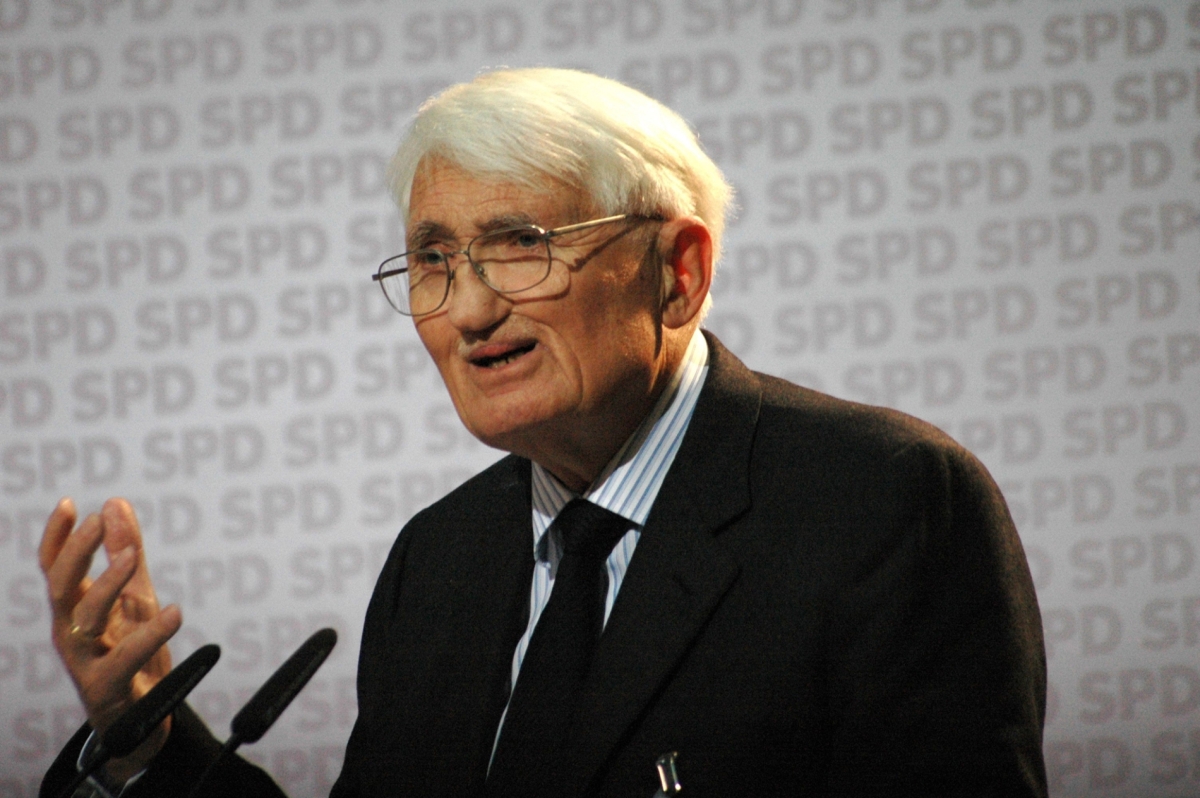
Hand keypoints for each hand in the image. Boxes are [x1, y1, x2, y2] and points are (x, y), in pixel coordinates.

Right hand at [39, 497, 182, 781]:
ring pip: (86, 618)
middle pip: (61, 587)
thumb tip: (115, 504)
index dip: (57, 537)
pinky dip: (150, 635)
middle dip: (77, 552)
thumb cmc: (130, 653)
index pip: (54, 567)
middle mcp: (72, 632)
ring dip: (108, 584)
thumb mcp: (134, 596)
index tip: (69, 503)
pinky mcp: (109, 686)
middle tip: (97, 522)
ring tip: (134, 557)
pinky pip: (126, 659)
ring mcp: (86, 660)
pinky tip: (174, 613)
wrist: (138, 721)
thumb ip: (125, 552)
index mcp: (74, 608)